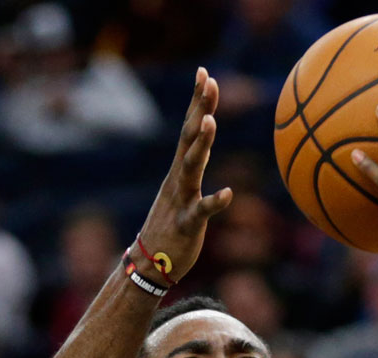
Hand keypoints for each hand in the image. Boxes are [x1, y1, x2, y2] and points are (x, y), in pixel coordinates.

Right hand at [136, 67, 232, 282]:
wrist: (148, 265)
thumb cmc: (171, 226)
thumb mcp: (185, 187)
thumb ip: (196, 160)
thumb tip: (205, 134)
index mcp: (179, 170)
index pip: (189, 128)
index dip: (197, 102)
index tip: (204, 72)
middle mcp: (177, 180)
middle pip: (188, 138)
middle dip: (199, 110)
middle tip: (208, 81)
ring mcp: (180, 201)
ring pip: (190, 169)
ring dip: (200, 146)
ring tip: (210, 123)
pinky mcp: (185, 225)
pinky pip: (200, 212)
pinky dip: (213, 202)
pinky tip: (228, 193)